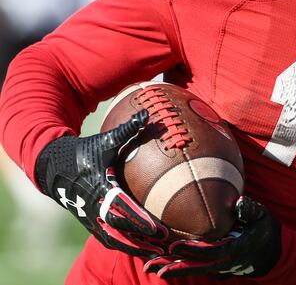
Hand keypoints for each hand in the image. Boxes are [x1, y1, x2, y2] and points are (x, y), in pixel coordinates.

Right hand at [34, 109, 168, 255]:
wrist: (54, 167)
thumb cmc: (84, 152)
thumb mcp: (105, 141)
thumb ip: (128, 130)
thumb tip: (148, 114)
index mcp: (100, 187)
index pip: (121, 208)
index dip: (138, 219)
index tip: (158, 228)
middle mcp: (95, 206)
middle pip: (121, 230)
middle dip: (143, 240)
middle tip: (166, 245)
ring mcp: (91, 218)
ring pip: (115, 240)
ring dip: (136, 248)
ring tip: (160, 255)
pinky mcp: (91, 223)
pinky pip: (110, 239)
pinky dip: (127, 247)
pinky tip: (146, 252)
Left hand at [144, 196, 281, 278]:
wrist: (270, 253)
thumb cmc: (265, 231)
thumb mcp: (263, 218)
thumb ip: (251, 211)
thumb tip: (240, 202)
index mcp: (235, 250)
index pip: (211, 252)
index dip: (193, 250)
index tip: (176, 246)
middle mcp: (223, 262)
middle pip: (196, 266)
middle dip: (175, 266)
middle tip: (152, 266)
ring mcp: (217, 266)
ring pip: (192, 267)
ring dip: (172, 267)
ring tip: (150, 266)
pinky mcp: (213, 264)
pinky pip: (193, 265)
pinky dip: (178, 264)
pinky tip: (161, 261)